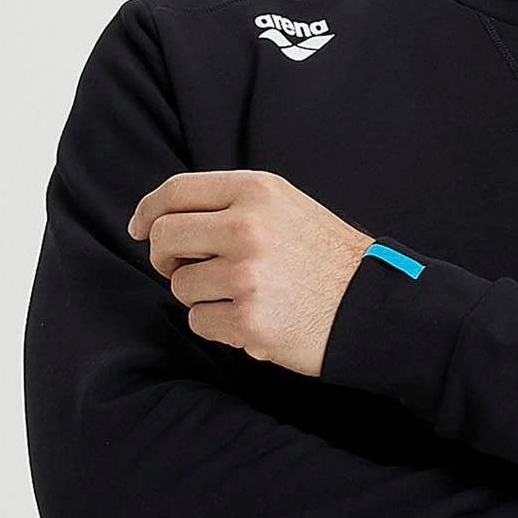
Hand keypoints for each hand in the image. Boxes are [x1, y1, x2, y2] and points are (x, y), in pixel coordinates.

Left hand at [129, 171, 371, 376]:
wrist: (377, 307)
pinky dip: (221, 325)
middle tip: (187, 270)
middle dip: (167, 259)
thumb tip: (164, 220)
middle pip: (165, 238)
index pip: (176, 192)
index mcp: (257, 192)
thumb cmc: (331, 261)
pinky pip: (200, 321)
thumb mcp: (289, 209)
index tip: (140, 228)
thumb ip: (234, 205)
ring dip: (203, 296)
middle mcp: (246, 227)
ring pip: (181, 286)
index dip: (148, 211)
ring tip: (246, 297)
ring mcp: (246, 274)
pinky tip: (255, 320)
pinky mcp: (248, 319)